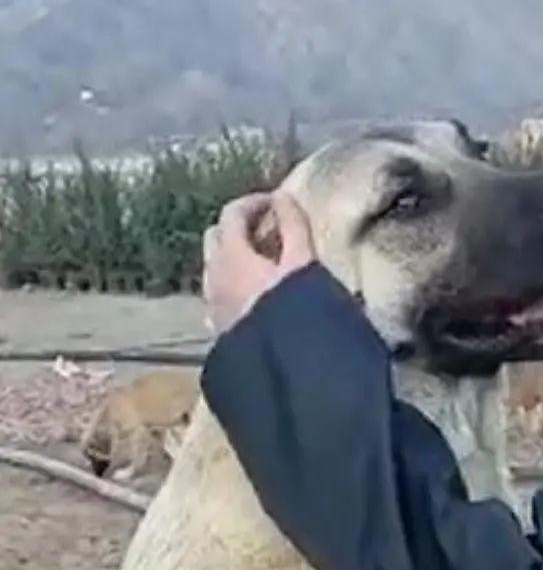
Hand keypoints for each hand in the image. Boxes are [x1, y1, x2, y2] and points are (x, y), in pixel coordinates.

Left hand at [202, 190, 314, 333]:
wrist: (283, 372)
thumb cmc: (295, 313)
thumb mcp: (302, 263)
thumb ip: (293, 225)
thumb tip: (283, 197)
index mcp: (231, 255)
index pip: (233, 213)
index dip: (255, 202)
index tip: (278, 204)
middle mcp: (214, 277)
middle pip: (216, 236)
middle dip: (239, 227)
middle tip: (270, 231)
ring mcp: (212, 305)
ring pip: (215, 268)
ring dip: (235, 257)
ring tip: (265, 265)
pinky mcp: (219, 330)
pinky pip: (219, 296)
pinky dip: (233, 285)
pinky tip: (254, 296)